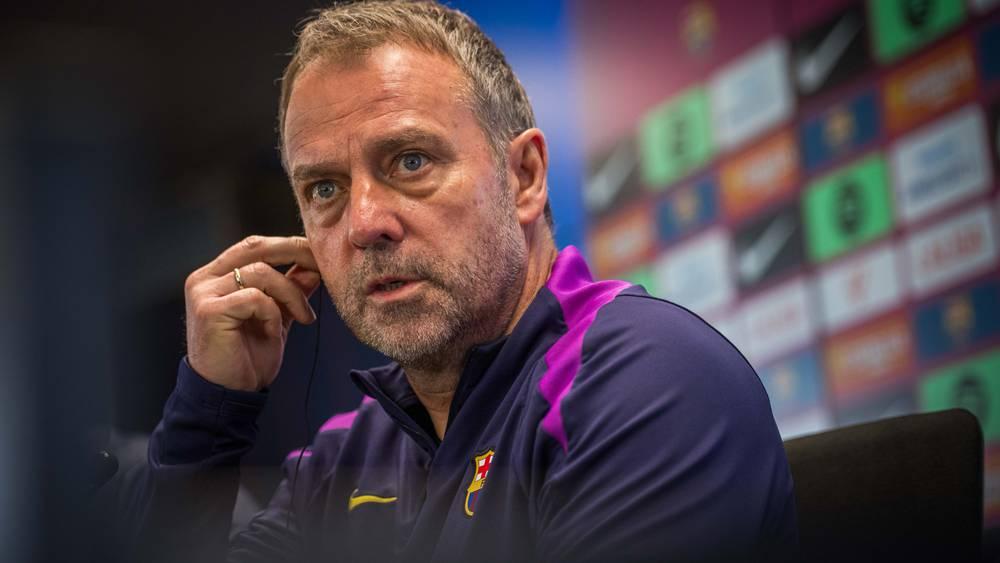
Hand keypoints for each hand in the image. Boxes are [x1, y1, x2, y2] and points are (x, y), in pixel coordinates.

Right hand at [184, 236, 321, 390]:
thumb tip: (313, 268)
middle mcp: (205, 278)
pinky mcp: (208, 310)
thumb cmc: (246, 358)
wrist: (228, 394)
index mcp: (217, 275)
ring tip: (303, 317)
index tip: (319, 256)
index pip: (256, 246)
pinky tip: (273, 332)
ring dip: (291, 294)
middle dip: (295, 253)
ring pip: (261, 273)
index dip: (290, 246)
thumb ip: (290, 291)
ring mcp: (203, 292)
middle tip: (322, 268)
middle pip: (256, 247)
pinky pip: (255, 298)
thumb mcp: (276, 317)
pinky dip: (273, 313)